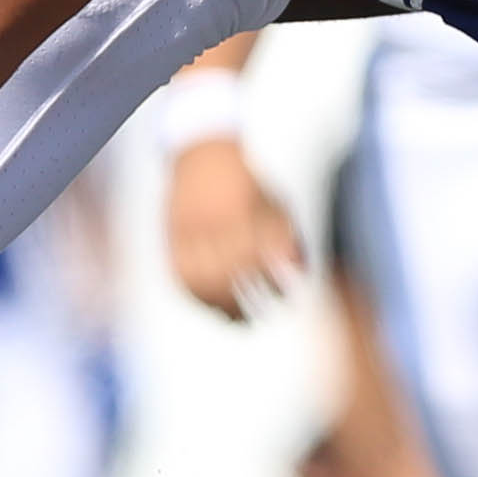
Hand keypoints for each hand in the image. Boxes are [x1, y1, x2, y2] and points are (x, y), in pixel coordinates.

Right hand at [164, 138, 304, 321]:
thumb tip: (304, 273)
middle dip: (244, 303)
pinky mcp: (173, 236)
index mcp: (245, 213)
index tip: (286, 299)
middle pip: (230, 275)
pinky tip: (211, 305)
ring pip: (202, 278)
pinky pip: (181, 273)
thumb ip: (288, 236)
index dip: (274, 284)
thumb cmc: (248, 184)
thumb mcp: (275, 204)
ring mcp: (191, 231)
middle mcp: (216, 223)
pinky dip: (195, 294)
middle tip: (256, 320)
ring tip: (235, 320)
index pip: (262, 260)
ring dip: (218, 305)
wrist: (204, 156)